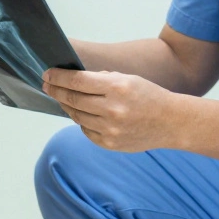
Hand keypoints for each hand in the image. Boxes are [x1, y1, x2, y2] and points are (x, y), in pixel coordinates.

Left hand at [42, 68, 184, 152]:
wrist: (171, 122)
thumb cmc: (148, 96)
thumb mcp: (128, 79)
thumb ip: (101, 79)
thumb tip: (74, 79)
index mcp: (117, 87)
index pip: (78, 81)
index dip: (59, 77)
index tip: (47, 74)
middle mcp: (112, 109)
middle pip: (73, 99)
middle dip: (56, 91)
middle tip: (47, 85)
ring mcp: (110, 129)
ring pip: (77, 116)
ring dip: (67, 106)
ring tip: (63, 99)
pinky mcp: (110, 144)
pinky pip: (86, 131)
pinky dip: (82, 121)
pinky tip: (82, 114)